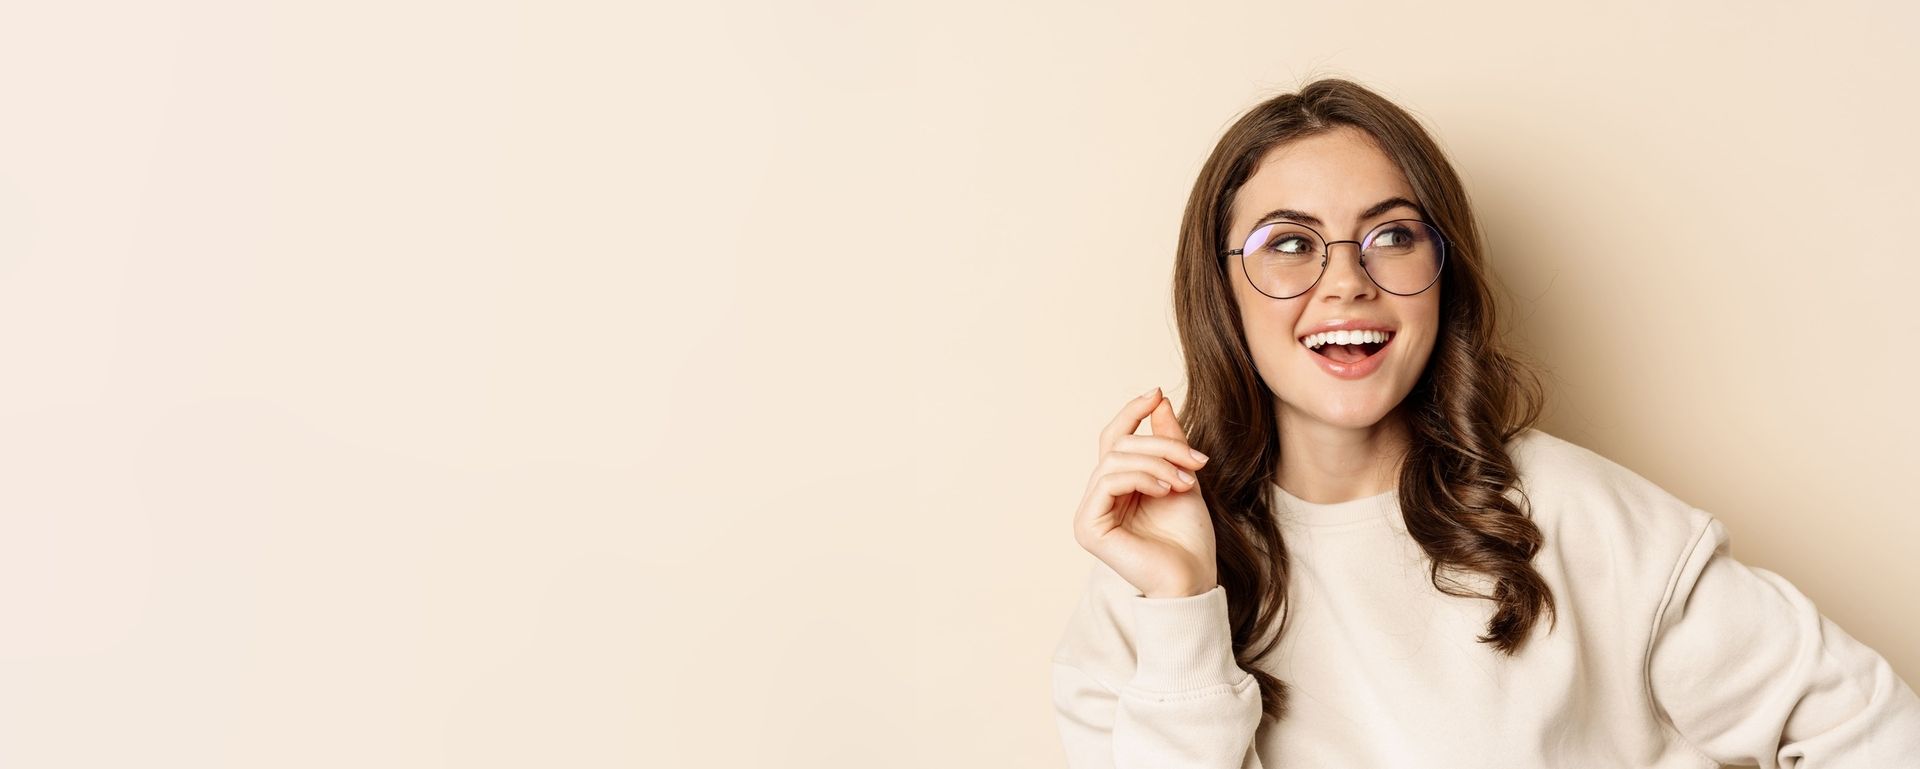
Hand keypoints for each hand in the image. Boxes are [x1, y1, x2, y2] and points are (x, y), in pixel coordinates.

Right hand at [1072, 387, 1217, 598]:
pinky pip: (1108, 481)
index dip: (1132, 414)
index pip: (1114, 440)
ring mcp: (1089, 513)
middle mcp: (1097, 499)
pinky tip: (1166, 489)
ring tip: (1186, 480)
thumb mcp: (1181, 477)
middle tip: (1196, 460)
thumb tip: (1158, 400)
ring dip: (1156, 462)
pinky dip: (1142, 478)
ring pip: (1114, 460)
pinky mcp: (1088, 527)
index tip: (1157, 393)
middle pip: (1117, 446)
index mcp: (1116, 489)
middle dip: (1160, 445)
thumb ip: (1167, 441)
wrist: (1194, 579)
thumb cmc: (1189, 538)